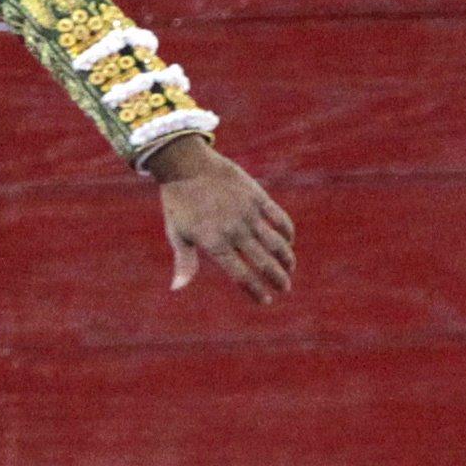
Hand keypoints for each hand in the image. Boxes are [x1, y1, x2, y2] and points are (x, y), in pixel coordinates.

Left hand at [147, 135, 295, 300]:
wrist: (186, 164)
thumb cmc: (179, 202)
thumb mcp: (177, 233)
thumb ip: (184, 261)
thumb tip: (177, 288)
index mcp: (214, 243)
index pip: (241, 275)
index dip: (255, 291)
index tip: (265, 301)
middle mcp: (234, 231)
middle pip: (263, 262)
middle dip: (277, 279)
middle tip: (284, 289)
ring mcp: (248, 213)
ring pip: (276, 243)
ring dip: (286, 259)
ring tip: (289, 270)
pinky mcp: (257, 197)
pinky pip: (279, 218)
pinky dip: (287, 232)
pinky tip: (288, 242)